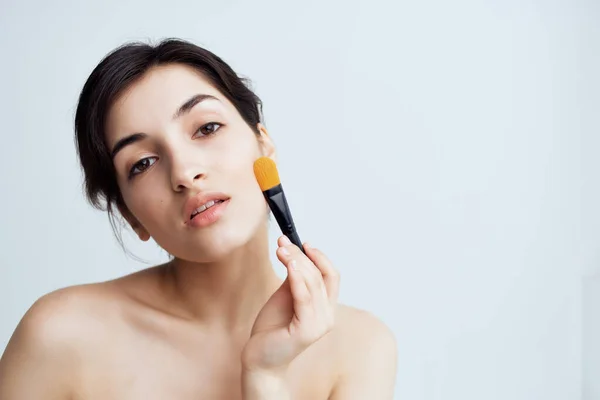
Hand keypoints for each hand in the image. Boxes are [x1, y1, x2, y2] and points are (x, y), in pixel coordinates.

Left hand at [241, 235, 339, 373]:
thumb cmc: (272, 328)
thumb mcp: (285, 296)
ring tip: (281, 249)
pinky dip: (297, 278)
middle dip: (302, 255)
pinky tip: (288, 264)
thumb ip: (294, 279)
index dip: (320, 257)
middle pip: (321, 275)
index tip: (304, 242)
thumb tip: (294, 253)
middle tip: (283, 242)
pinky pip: (304, 298)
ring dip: (297, 261)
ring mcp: (319, 324)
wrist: (260, 358)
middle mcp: (328, 316)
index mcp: (326, 307)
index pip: (332, 276)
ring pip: (313, 283)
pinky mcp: (306, 331)